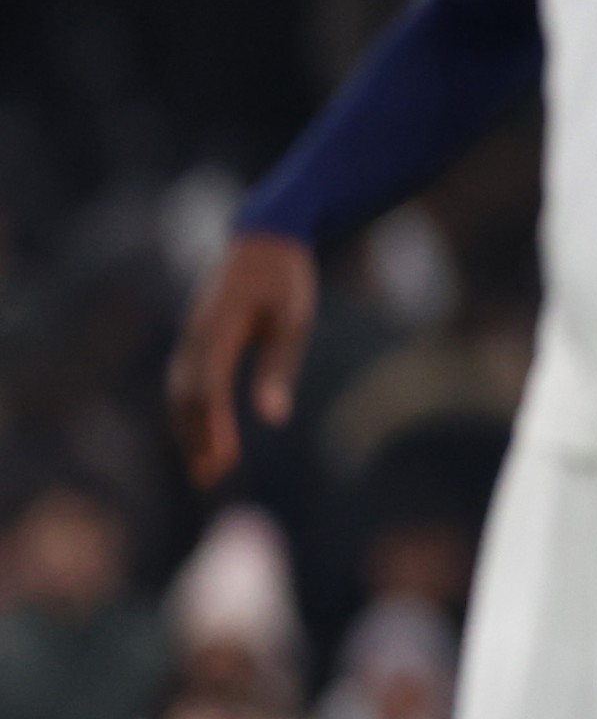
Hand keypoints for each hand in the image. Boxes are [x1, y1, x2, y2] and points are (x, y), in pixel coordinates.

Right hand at [166, 232, 318, 488]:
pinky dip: (193, 410)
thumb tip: (273, 419)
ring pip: (180, 392)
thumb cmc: (286, 280)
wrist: (265, 239)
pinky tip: (207, 434)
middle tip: (211, 479)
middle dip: (196, 439)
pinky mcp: (196, 337)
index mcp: (218, 331)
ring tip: (208, 468)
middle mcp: (195, 336)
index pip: (209, 389)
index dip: (214, 428)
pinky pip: (187, 380)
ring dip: (191, 430)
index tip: (224, 461)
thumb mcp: (294, 324)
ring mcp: (191, 336)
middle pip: (186, 397)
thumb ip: (279, 369)